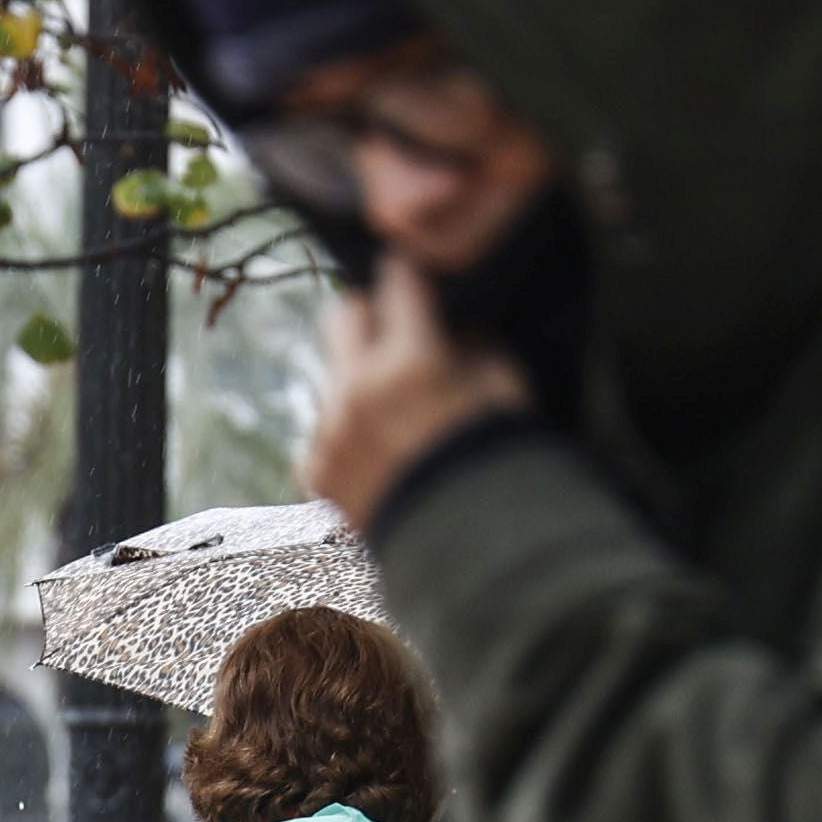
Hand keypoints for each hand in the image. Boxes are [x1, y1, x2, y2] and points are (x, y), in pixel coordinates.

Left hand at [308, 256, 535, 531]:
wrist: (472, 551)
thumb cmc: (499, 462)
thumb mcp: (505, 388)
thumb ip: (472, 345)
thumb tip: (450, 329)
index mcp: (409, 362)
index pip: (396, 283)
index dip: (406, 273)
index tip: (409, 270)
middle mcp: (357, 391)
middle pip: (341, 314)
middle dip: (368, 316)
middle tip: (393, 333)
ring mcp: (330, 433)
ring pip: (333, 379)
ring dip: (360, 386)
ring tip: (398, 418)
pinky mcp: (316, 471)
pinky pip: (324, 432)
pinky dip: (348, 436)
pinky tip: (383, 457)